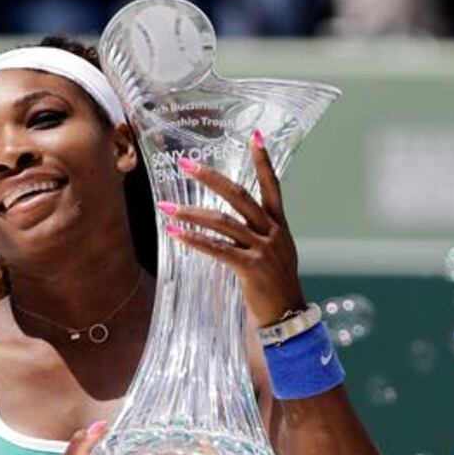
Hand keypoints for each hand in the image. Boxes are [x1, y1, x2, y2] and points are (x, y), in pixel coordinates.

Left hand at [158, 129, 305, 326]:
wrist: (288, 317)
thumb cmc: (276, 285)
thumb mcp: (278, 253)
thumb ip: (263, 233)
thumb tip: (244, 221)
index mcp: (279, 225)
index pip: (273, 186)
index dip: (263, 161)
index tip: (254, 137)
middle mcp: (272, 232)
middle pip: (239, 196)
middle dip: (210, 178)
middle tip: (185, 164)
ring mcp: (263, 249)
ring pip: (222, 222)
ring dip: (191, 213)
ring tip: (166, 207)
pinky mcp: (251, 268)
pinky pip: (217, 249)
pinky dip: (194, 240)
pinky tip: (175, 234)